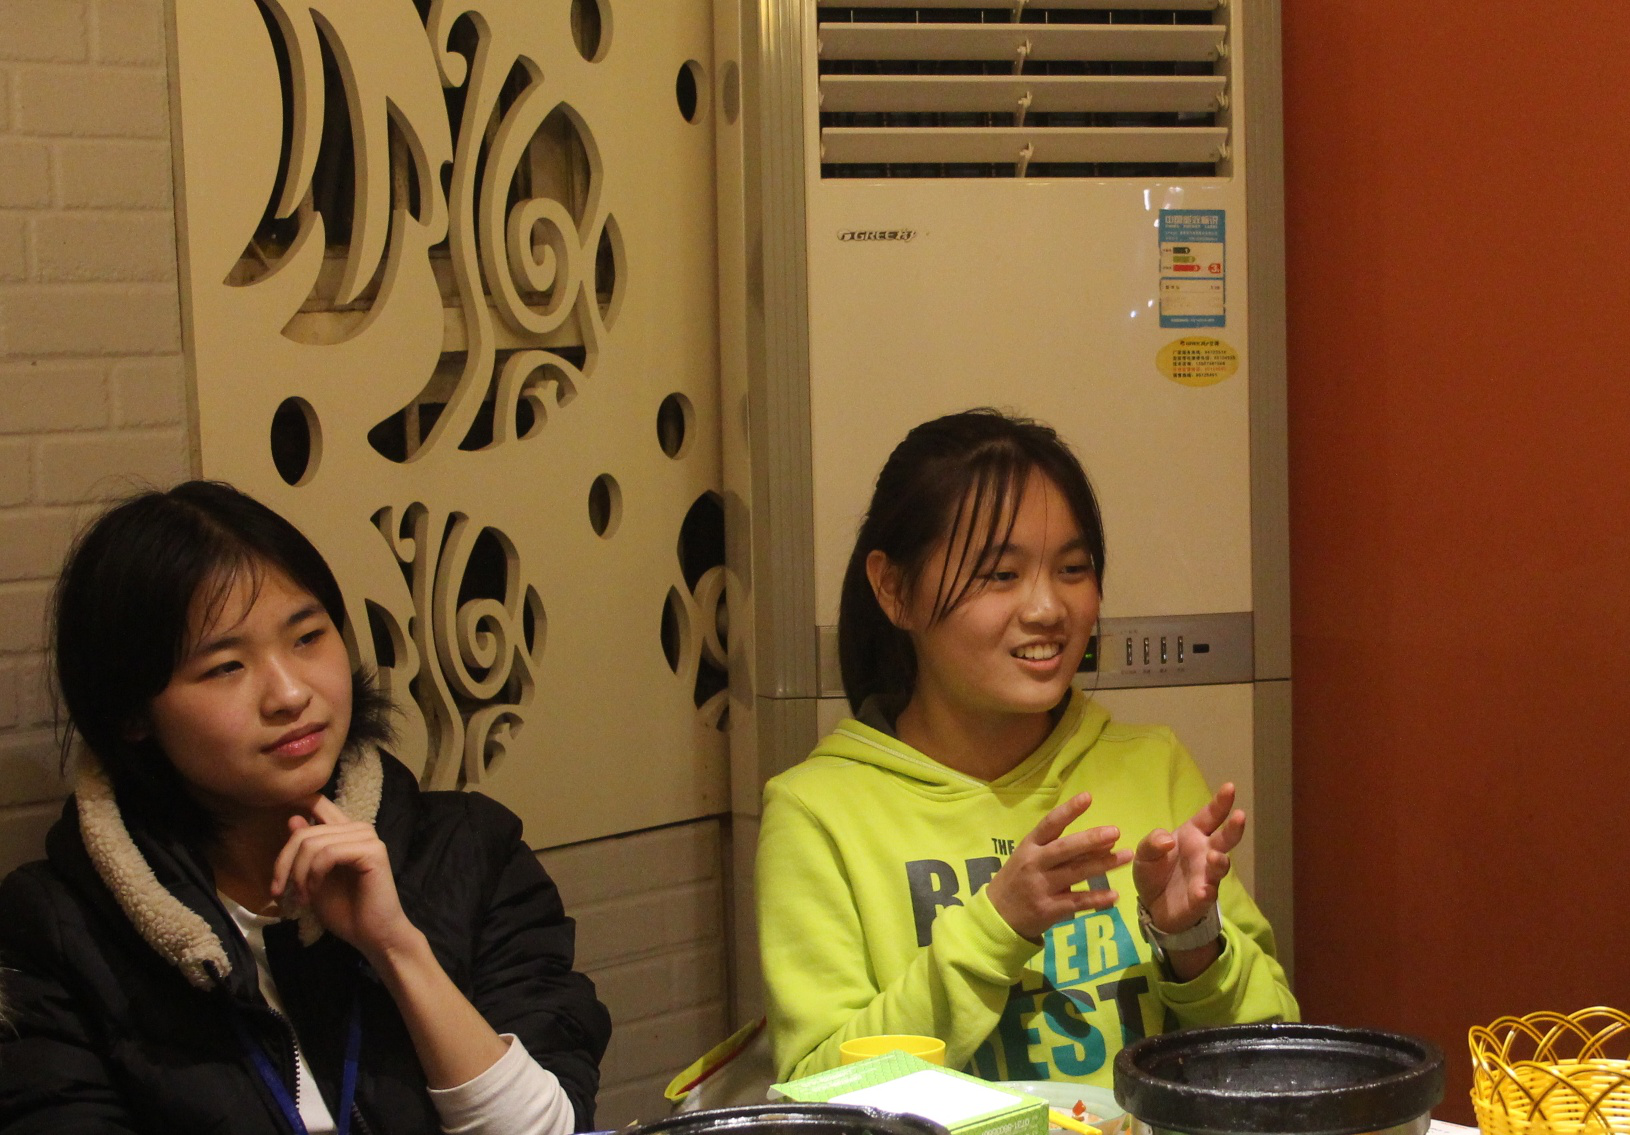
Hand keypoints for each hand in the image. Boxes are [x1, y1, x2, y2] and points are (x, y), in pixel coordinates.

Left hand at [271, 795, 419, 962]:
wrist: (372, 935)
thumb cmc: (346, 911)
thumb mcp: (313, 878)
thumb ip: (305, 851)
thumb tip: (293, 818)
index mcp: (345, 833)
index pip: (321, 803)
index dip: (299, 799)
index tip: (279, 804)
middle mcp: (358, 829)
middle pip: (306, 832)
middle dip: (284, 863)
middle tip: (278, 890)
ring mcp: (367, 838)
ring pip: (314, 843)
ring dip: (299, 874)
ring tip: (300, 897)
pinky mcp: (372, 851)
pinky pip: (329, 853)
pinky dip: (313, 875)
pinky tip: (313, 892)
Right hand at [985, 792, 1134, 940]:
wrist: (997, 915)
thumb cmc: (1018, 879)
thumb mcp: (1031, 858)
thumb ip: (1062, 851)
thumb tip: (1102, 842)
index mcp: (1030, 846)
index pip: (1050, 824)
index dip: (1068, 810)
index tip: (1088, 797)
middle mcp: (1034, 863)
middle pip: (1064, 848)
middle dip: (1090, 840)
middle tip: (1115, 831)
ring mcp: (1040, 886)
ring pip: (1075, 873)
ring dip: (1102, 865)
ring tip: (1125, 857)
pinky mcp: (1047, 909)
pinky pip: (1076, 902)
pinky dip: (1096, 899)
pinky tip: (1114, 895)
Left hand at [1132, 782, 1243, 933]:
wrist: (1152, 905)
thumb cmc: (1154, 871)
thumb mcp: (1144, 853)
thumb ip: (1152, 842)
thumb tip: (1168, 840)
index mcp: (1192, 835)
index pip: (1210, 816)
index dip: (1220, 803)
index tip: (1230, 787)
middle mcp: (1205, 853)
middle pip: (1225, 839)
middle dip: (1234, 828)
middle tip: (1240, 817)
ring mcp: (1206, 876)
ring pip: (1220, 867)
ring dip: (1220, 862)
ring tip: (1215, 857)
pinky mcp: (1201, 899)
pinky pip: (1207, 895)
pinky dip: (1206, 892)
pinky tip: (1203, 891)